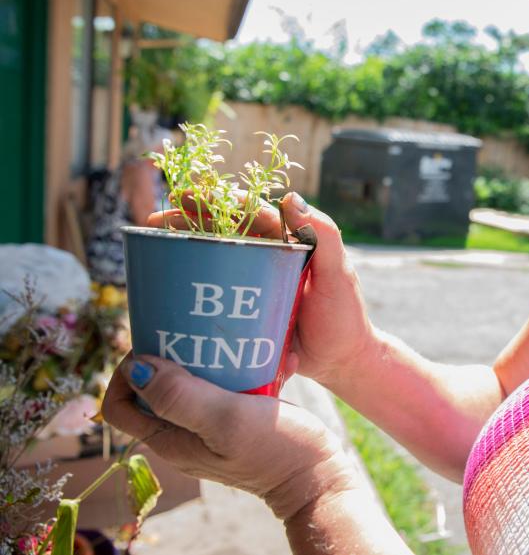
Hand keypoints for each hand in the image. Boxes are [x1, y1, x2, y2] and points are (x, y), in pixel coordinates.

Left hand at [102, 353, 360, 520]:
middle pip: (153, 388)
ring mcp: (209, 427)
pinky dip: (238, 367)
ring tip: (232, 336)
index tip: (155, 345)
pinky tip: (262, 354)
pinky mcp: (236, 418)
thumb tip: (136, 367)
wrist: (317, 476)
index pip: (119, 405)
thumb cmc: (275, 450)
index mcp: (169, 439)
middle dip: (169, 355)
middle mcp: (183, 434)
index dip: (126, 372)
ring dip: (207, 356)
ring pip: (189, 383)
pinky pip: (223, 385)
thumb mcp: (226, 420)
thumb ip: (180, 397)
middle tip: (194, 330)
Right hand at [146, 192, 378, 386]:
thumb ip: (325, 235)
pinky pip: (212, 295)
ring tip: (152, 243)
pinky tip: (163, 288)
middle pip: (222, 231)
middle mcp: (267, 259)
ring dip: (181, 248)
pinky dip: (188, 287)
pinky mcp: (242, 313)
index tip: (188, 196)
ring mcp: (252, 286)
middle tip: (156, 218)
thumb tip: (291, 198)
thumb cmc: (345, 316)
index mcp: (288, 242)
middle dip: (188, 219)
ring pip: (212, 259)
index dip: (219, 201)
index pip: (249, 213)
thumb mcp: (339, 274)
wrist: (343, 363)